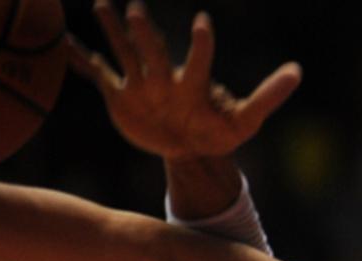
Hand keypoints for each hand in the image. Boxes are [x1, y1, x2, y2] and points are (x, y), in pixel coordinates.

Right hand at [69, 1, 300, 160]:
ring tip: (104, 5)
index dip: (202, 46)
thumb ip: (268, 96)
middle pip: (153, 54)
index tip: (203, 23)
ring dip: (114, 33)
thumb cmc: (220, 131)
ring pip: (124, 54)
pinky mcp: (120, 95)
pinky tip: (64, 43)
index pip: (199, 62)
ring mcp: (140, 85)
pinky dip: (82, 61)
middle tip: (136, 9)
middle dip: (144, 35)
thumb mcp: (246, 119)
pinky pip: (98, 74)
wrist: (190, 146)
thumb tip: (297, 70)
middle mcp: (165, 80)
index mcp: (193, 86)